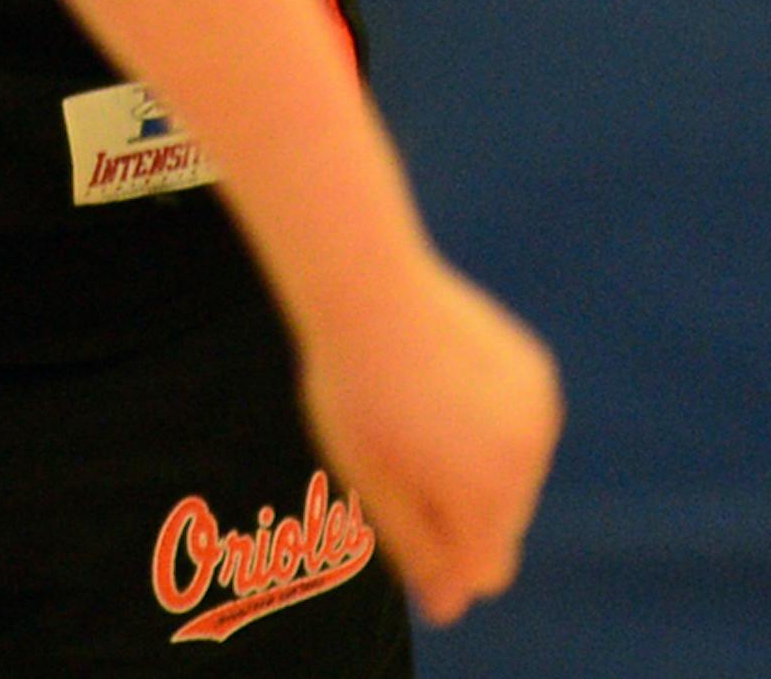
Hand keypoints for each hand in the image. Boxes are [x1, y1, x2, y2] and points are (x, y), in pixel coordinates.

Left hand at [299, 259, 563, 623]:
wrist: (370, 286)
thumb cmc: (355, 388)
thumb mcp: (370, 482)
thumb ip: (417, 550)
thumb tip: (450, 608)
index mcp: (483, 498)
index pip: (485, 572)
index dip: (444, 556)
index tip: (404, 510)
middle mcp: (526, 462)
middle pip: (501, 525)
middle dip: (459, 507)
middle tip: (400, 446)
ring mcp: (539, 415)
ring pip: (514, 475)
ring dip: (476, 462)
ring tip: (420, 406)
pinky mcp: (539, 375)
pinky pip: (521, 426)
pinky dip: (492, 419)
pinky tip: (445, 378)